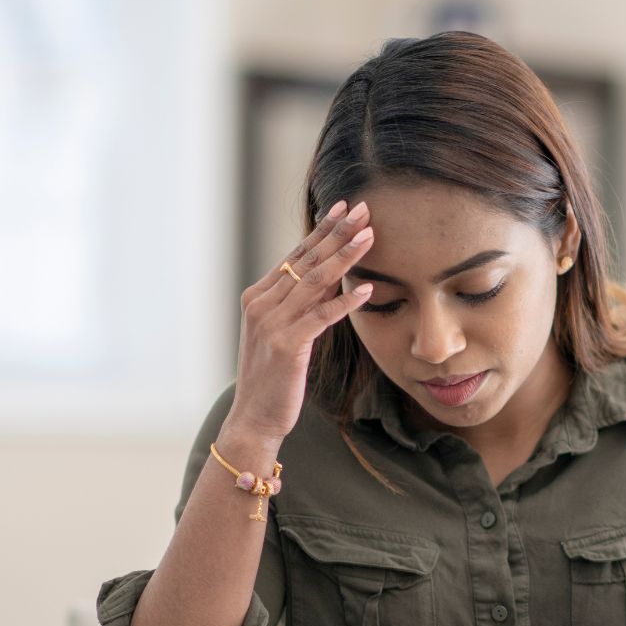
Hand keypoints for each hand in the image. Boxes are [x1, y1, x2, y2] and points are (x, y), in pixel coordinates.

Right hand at [225, 201, 376, 439]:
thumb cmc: (275, 377)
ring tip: (370, 236)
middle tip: (363, 209)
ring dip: (345, 256)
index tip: (343, 208)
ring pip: (315, 281)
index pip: (295, 255)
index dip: (322, 230)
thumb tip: (332, 277)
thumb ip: (303, 304)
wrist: (255, 418)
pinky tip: (367, 288)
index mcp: (258, 297)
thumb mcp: (286, 332)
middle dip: (337, 232)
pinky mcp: (287, 345)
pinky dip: (345, 300)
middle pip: (306, 260)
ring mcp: (271, 323)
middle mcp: (262, 304)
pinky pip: (321, 316)